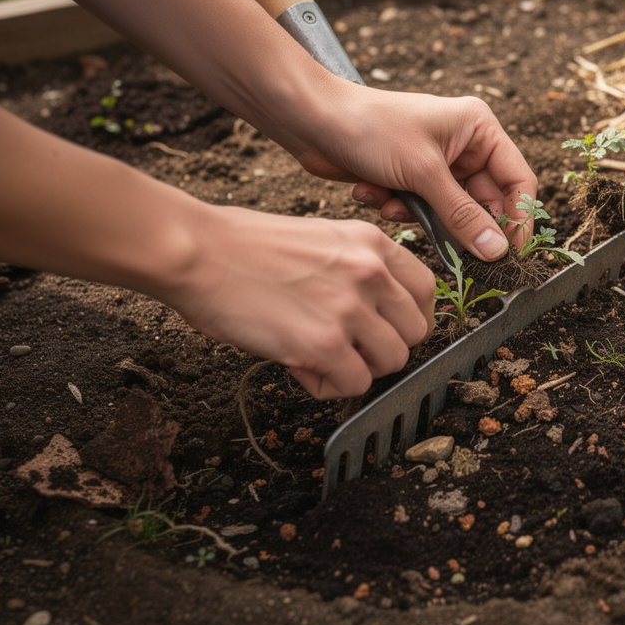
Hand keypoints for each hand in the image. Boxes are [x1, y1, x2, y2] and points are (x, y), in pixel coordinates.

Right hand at [166, 205, 433, 399]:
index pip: (427, 290)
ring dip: (359, 367)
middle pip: (416, 332)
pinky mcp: (325, 344)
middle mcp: (371, 272)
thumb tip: (377, 318)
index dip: (409, 316)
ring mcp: (351, 308)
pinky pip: (354, 384)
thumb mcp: (322, 239)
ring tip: (320, 355)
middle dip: (384, 346)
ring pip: (392, 361)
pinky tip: (301, 367)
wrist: (197, 251)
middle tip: (348, 346)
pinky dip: (329, 385)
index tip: (388, 327)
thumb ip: (357, 271)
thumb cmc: (245, 247)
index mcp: (373, 243)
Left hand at [288, 84, 538, 259]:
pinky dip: (399, 209)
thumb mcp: (423, 173)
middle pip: (485, 203)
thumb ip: (463, 216)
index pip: (518, 181)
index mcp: (479, 129)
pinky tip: (373, 194)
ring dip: (421, 215)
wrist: (311, 120)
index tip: (510, 253)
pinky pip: (422, 211)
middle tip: (452, 250)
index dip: (517, 218)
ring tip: (393, 203)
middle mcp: (464, 146)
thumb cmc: (370, 127)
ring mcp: (438, 164)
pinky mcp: (411, 180)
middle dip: (459, 222)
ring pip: (451, 212)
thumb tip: (497, 251)